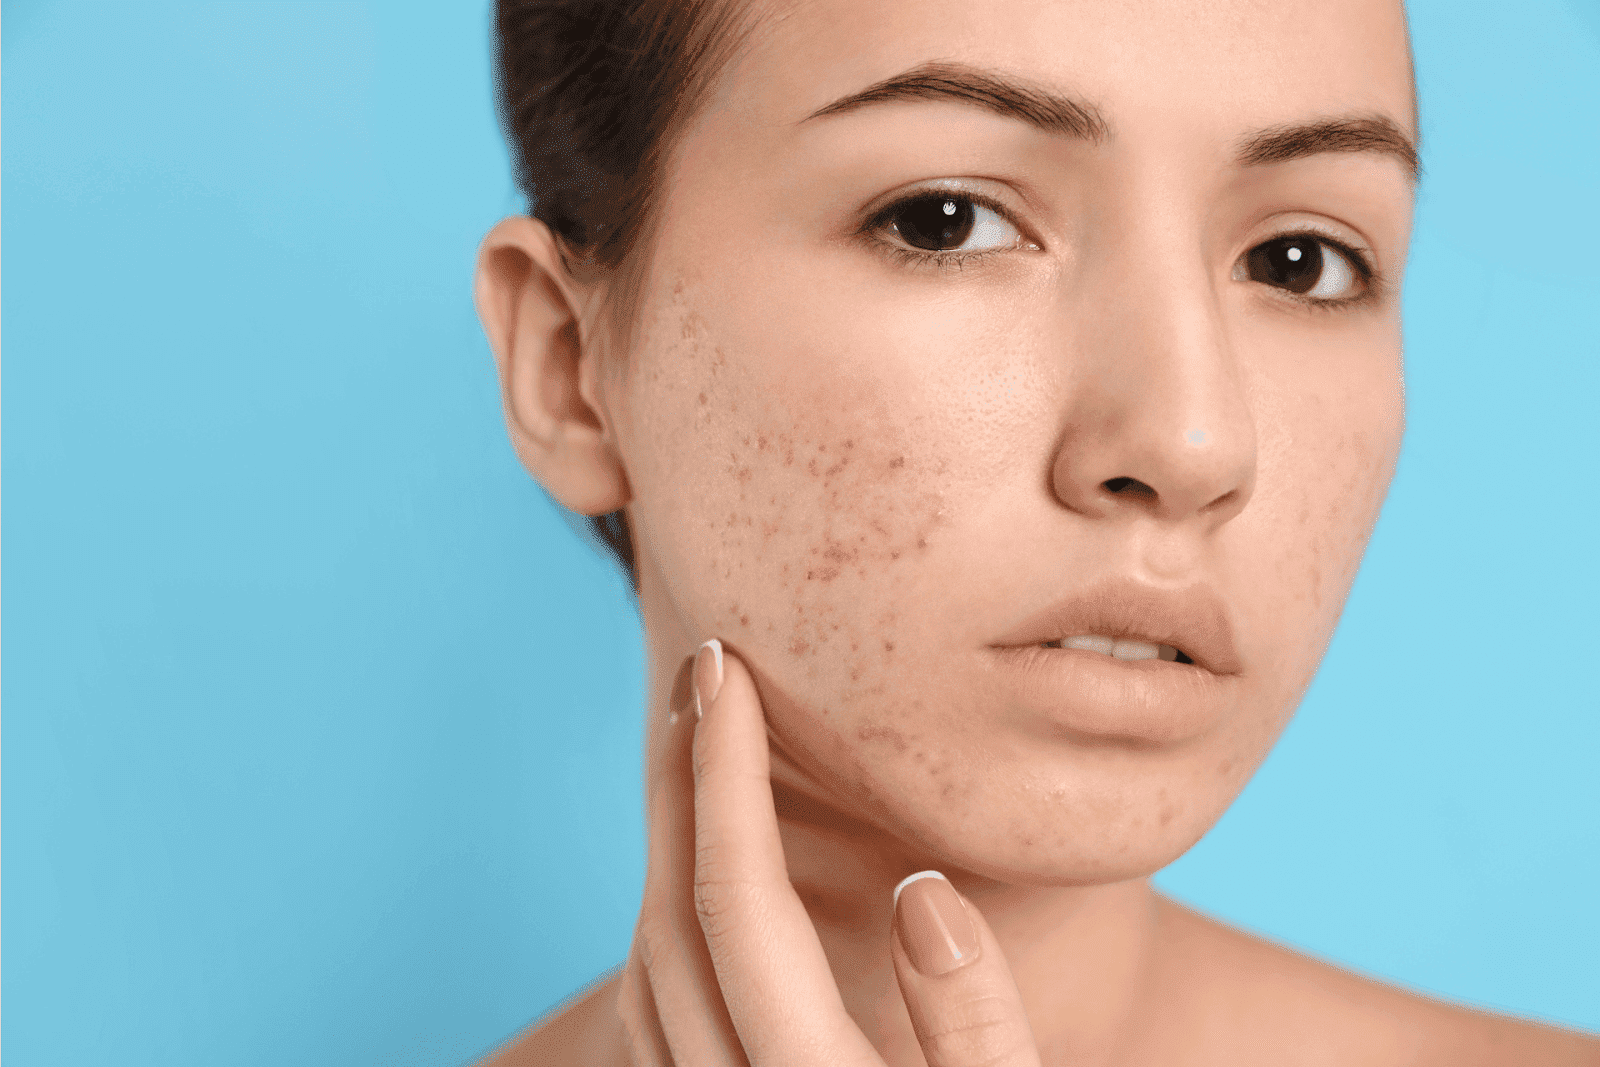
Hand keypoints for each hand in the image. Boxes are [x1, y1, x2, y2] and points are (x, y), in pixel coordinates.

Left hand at [615, 638, 1042, 1066]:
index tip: (726, 669)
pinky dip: (673, 924)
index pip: (739, 901)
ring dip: (669, 850)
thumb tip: (924, 894)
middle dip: (682, 784)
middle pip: (670, 920)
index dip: (726, 772)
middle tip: (704, 679)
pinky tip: (711, 877)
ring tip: (703, 752)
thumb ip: (979, 1029)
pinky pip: (661, 1019)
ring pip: (650, 971)